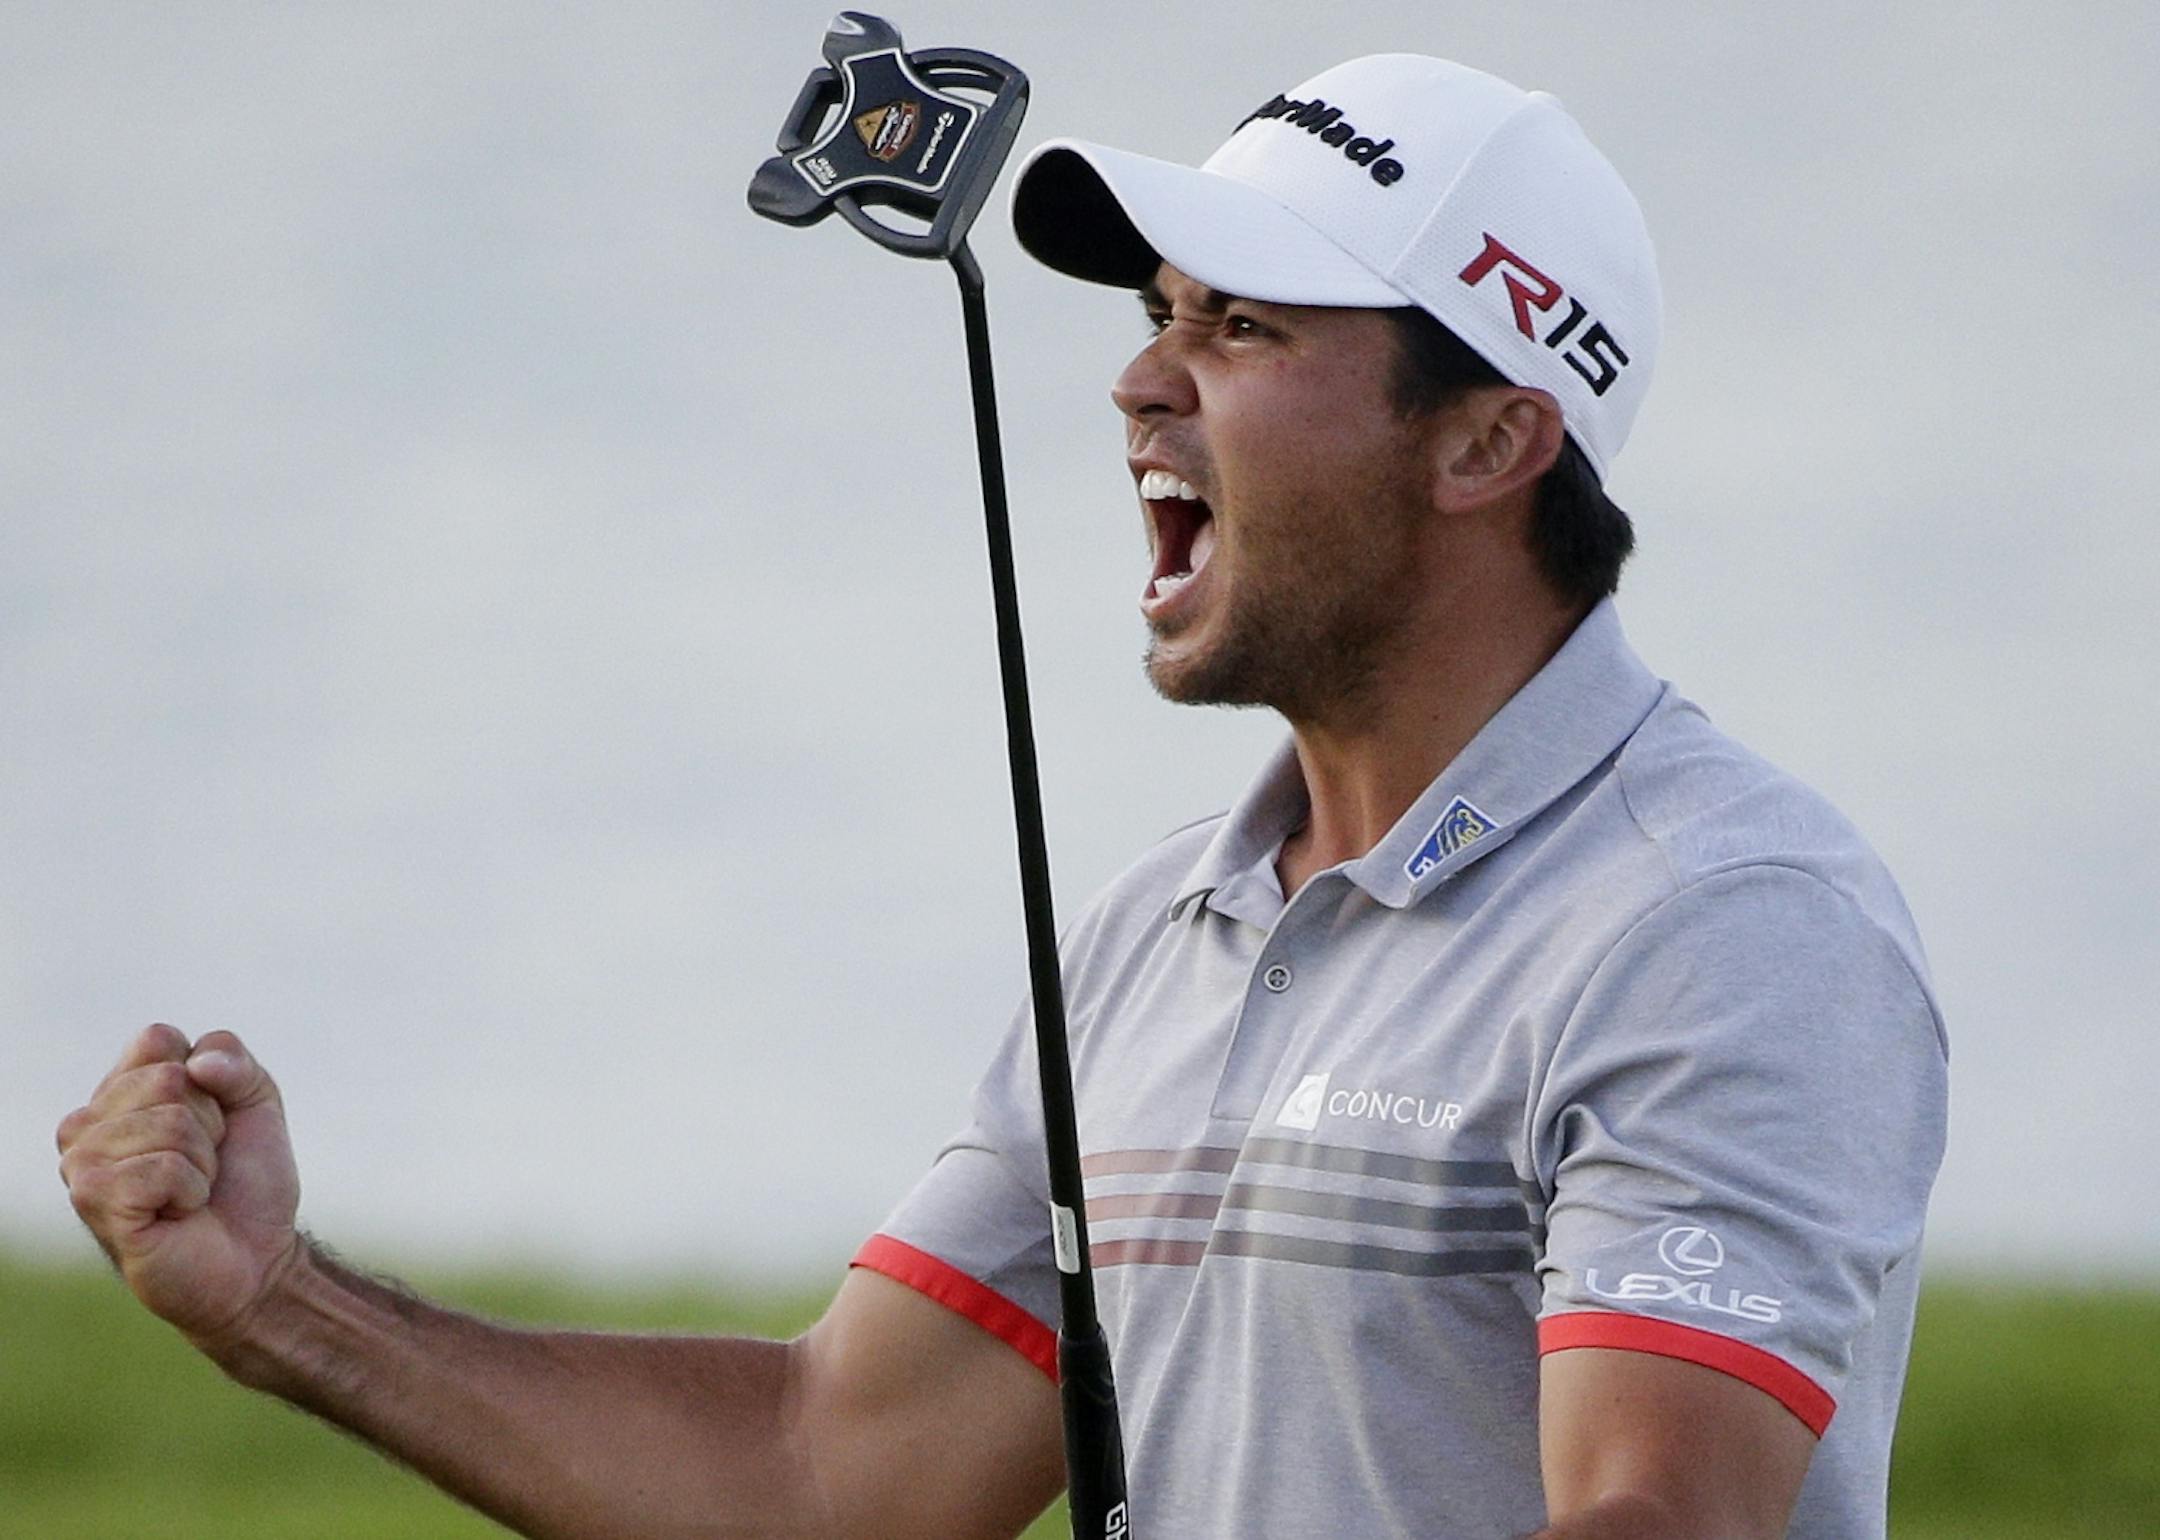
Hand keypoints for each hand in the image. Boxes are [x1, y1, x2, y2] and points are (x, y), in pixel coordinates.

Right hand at [57, 1024, 303, 1346]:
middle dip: (210, 1123)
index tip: (213, 1122)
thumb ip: (234, 1061)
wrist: (257, 1260)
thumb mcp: (257, 1102)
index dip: (209, 1078)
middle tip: (204, 1166)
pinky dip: (191, 1189)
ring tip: (190, 1193)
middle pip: (170, 1079)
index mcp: (118, 1091)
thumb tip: (196, 1064)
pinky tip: (178, 1214)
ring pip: (171, 1121)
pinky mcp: (92, 1200)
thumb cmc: (246, 1183)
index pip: (158, 1039)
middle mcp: (86, 1123)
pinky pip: (164, 1166)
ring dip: (203, 1161)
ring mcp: (82, 1162)